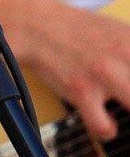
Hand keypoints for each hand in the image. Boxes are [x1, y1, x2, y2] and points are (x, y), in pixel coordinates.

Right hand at [0, 0, 129, 139]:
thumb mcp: (121, 32)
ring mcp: (104, 75)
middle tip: (126, 99)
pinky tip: (104, 122)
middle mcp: (125, 57)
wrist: (36, 26)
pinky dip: (106, 130)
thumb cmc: (79, 32)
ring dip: (129, 111)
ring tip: (120, 108)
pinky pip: (105, 127)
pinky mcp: (82, 91)